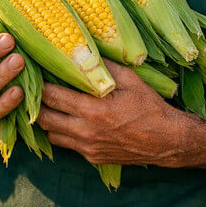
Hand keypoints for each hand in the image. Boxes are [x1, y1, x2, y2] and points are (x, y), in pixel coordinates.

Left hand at [37, 59, 193, 166]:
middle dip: (37, 103)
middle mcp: (85, 131)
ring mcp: (87, 147)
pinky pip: (67, 145)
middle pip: (44, 118)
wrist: (167, 140)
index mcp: (92, 109)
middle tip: (38, 91)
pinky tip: (70, 121)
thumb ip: (103, 65)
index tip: (38, 74)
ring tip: (52, 105)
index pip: (52, 96)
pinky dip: (63, 133)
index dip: (41, 84)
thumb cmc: (149, 107)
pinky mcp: (92, 157)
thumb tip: (83, 49)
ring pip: (51, 134)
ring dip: (48, 120)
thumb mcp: (129, 80)